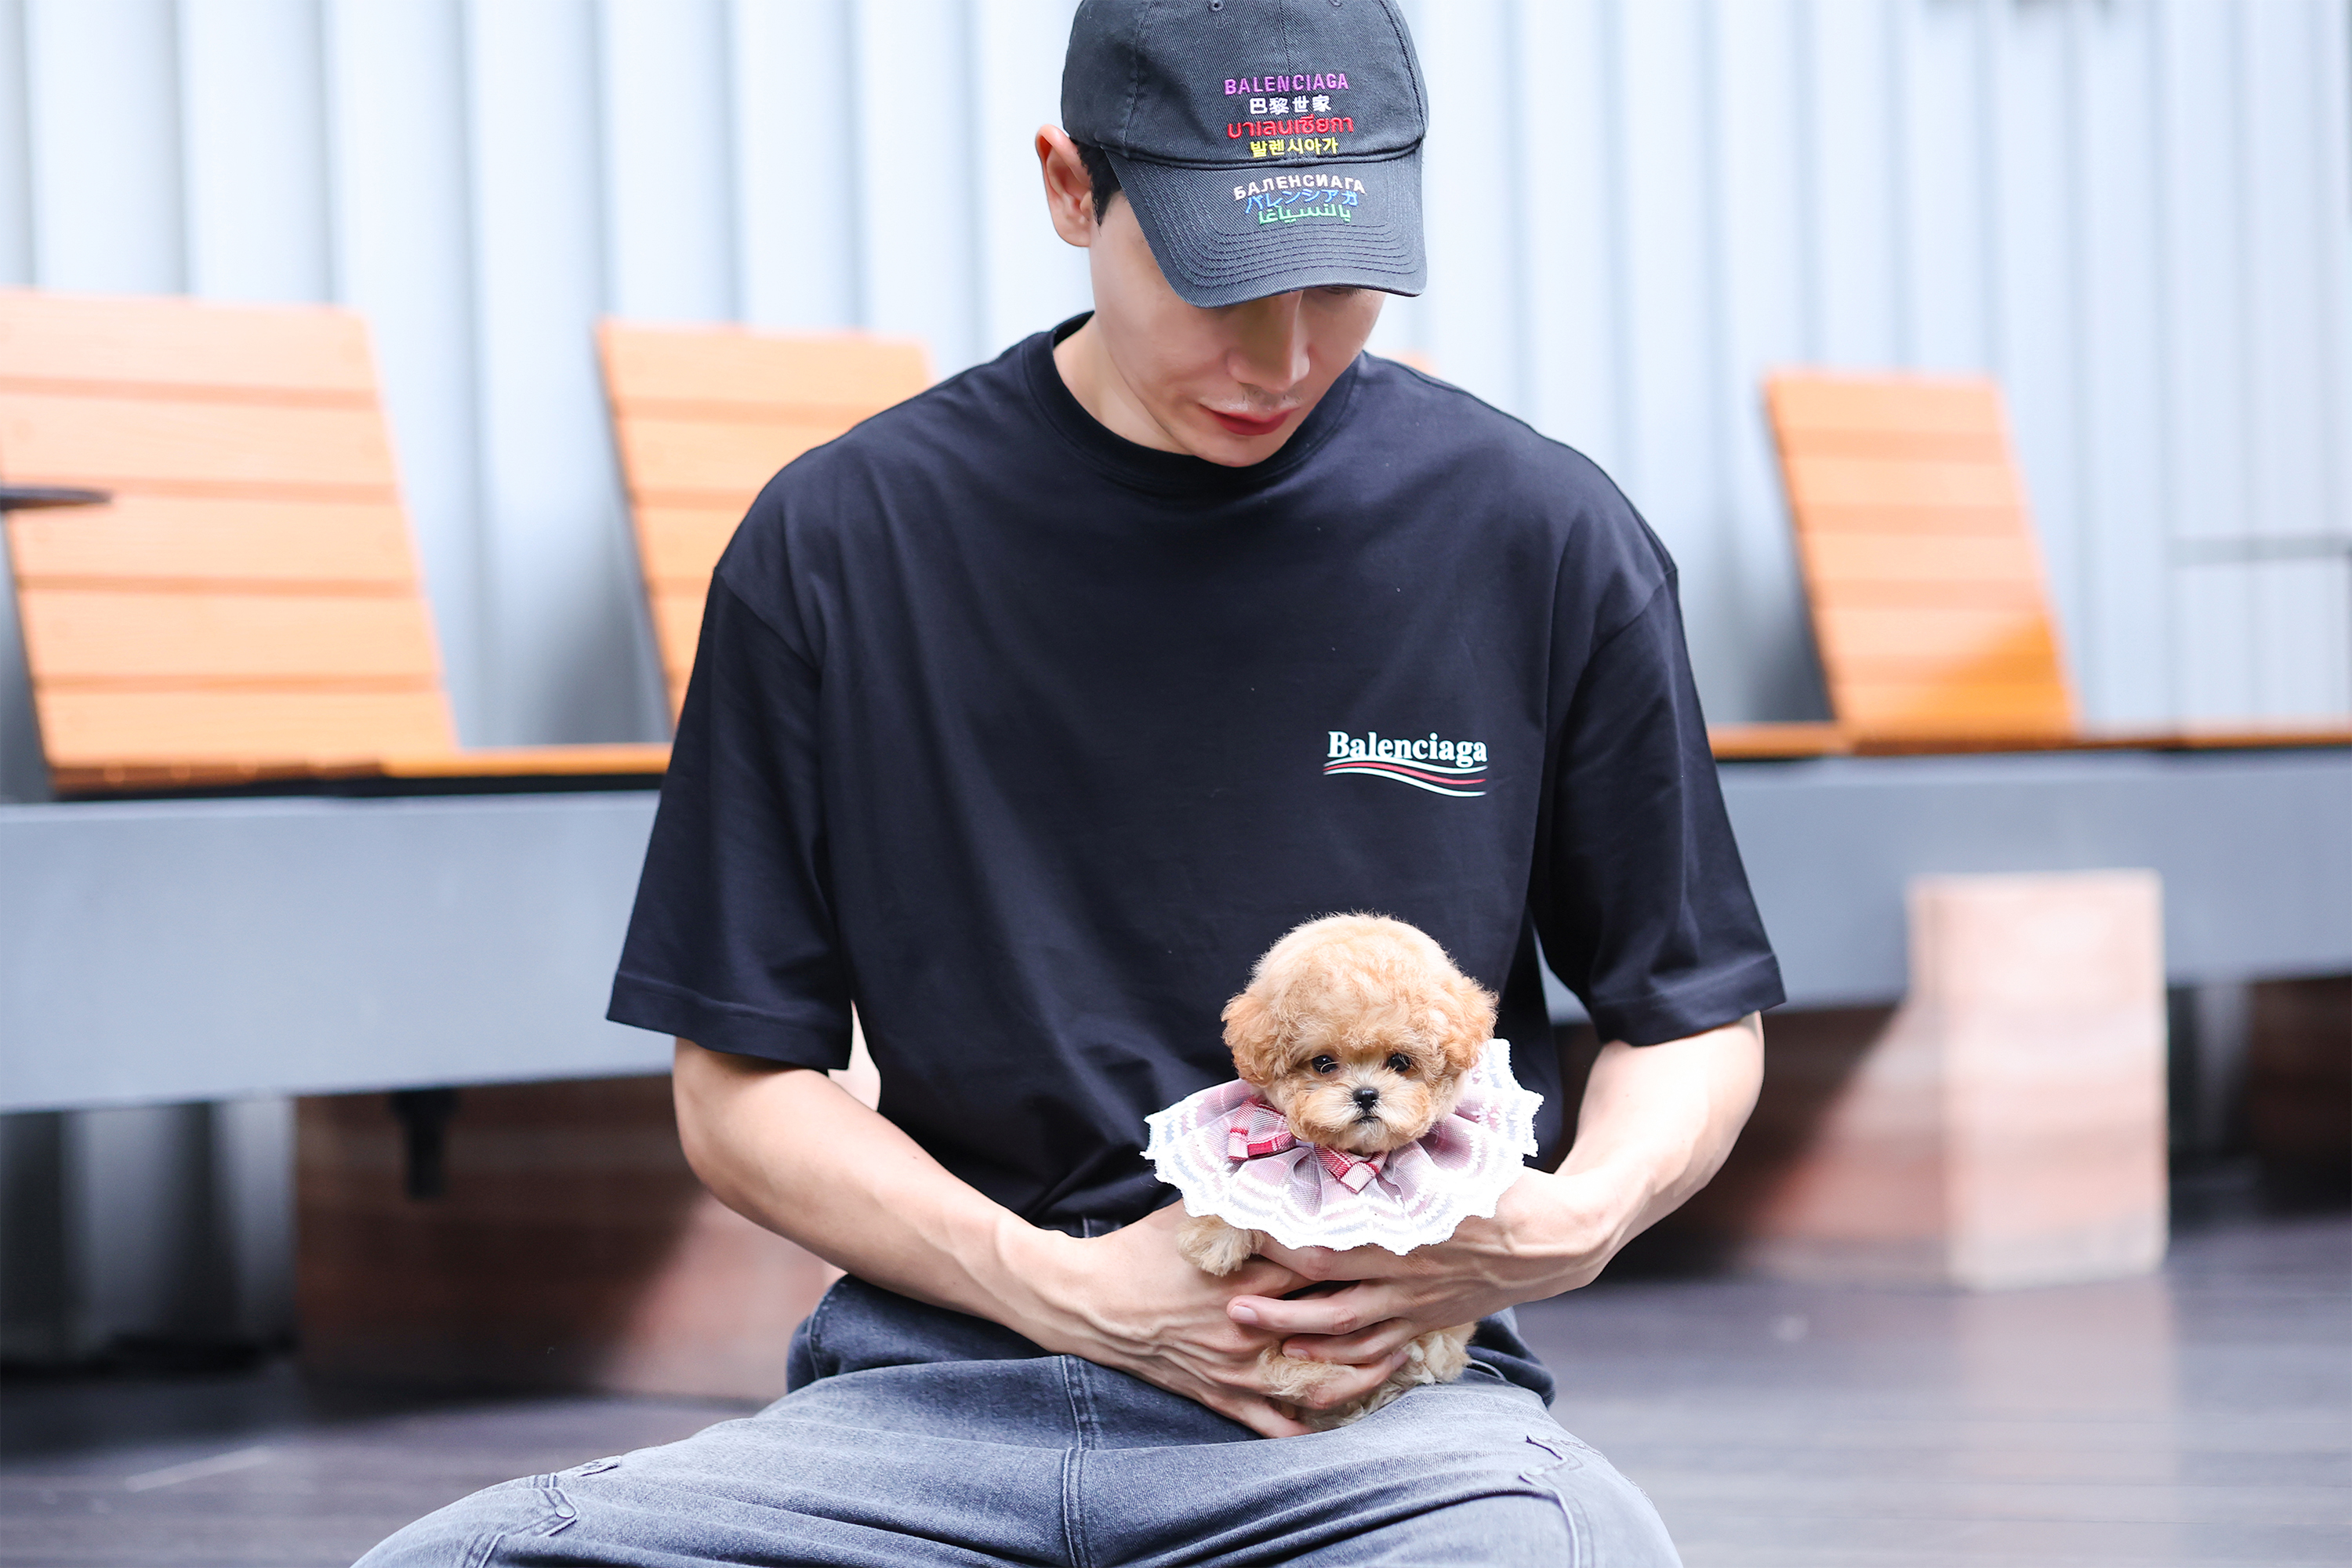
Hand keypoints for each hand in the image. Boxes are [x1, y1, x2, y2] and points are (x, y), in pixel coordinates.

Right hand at [1002, 1205, 1415, 1437]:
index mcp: (1244, 1273)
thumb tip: (1279, 1156)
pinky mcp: (1219, 1394)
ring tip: (1394, 1360)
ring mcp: (1236, 1366)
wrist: (1091, 1303)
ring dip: (1360, 1375)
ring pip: (1314, 1381)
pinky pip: (1272, 1421)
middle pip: (1328, 1323)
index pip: (1318, 1266)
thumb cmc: (1141, 1249)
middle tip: (1418, 1301)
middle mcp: (1248, 1324)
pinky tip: (1342, 1418)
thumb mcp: (1190, 1210)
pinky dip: (1308, 1424)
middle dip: (1375, 1314)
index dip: (1361, 1259)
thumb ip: (1239, 1192)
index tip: (1400, 1247)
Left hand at [1224, 1169, 1624, 1367]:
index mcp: (1407, 1223)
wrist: (1557, 1239)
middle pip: (1325, 1284)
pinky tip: (1310, 1356)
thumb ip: (1405, 1144)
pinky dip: (1341, 1358)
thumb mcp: (1456, 1153)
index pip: (1331, 1231)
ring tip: (1249, 1325)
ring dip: (1294, 1331)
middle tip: (1227, 1289)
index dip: (1283, 1232)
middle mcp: (1405, 1268)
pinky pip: (1378, 1348)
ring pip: (1345, 1328)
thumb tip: (1357, 1114)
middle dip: (1274, 1291)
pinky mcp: (1428, 1320)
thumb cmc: (1502, 1185)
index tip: (1242, 1222)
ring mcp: (1416, 1301)